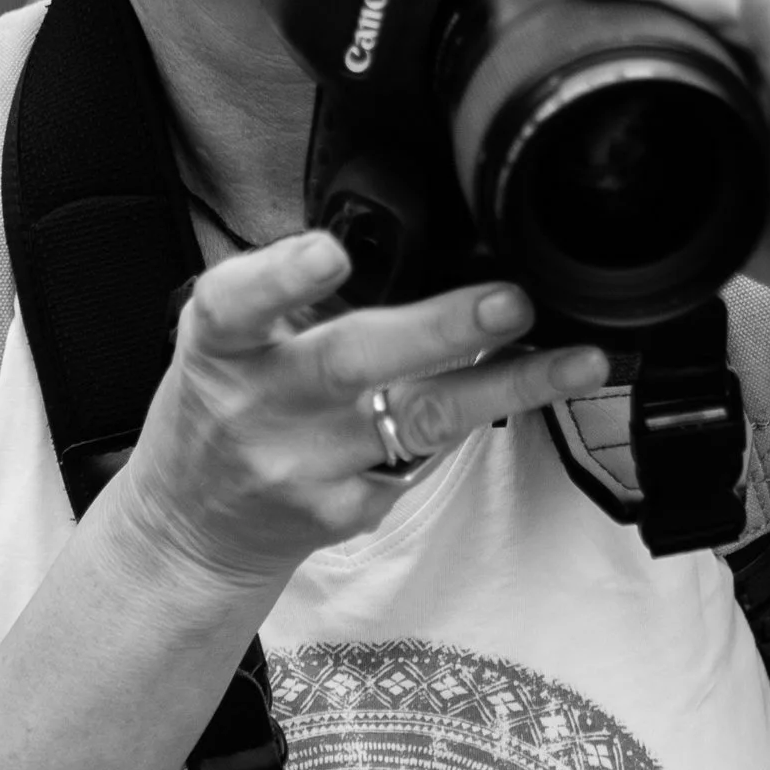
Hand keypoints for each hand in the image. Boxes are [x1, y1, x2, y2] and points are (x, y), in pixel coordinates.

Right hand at [117, 230, 609, 593]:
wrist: (192, 528)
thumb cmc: (222, 408)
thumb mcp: (227, 340)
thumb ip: (290, 294)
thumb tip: (411, 241)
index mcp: (221, 346)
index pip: (238, 304)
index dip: (283, 277)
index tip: (330, 252)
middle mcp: (260, 406)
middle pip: (352, 363)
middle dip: (439, 330)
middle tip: (511, 302)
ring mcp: (305, 466)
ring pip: (420, 421)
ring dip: (508, 386)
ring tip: (578, 361)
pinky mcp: (343, 510)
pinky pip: (425, 460)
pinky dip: (478, 421)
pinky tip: (528, 395)